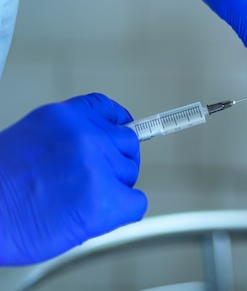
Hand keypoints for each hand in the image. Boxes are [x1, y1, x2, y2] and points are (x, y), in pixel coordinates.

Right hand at [0, 93, 145, 265]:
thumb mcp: (29, 140)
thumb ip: (67, 138)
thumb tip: (95, 146)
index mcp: (64, 117)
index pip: (106, 109)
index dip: (117, 124)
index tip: (122, 130)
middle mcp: (86, 136)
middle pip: (127, 144)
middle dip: (114, 163)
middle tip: (88, 182)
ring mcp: (99, 166)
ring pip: (130, 174)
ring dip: (113, 190)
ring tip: (75, 202)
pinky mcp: (107, 199)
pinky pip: (136, 203)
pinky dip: (121, 213)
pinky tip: (93, 217)